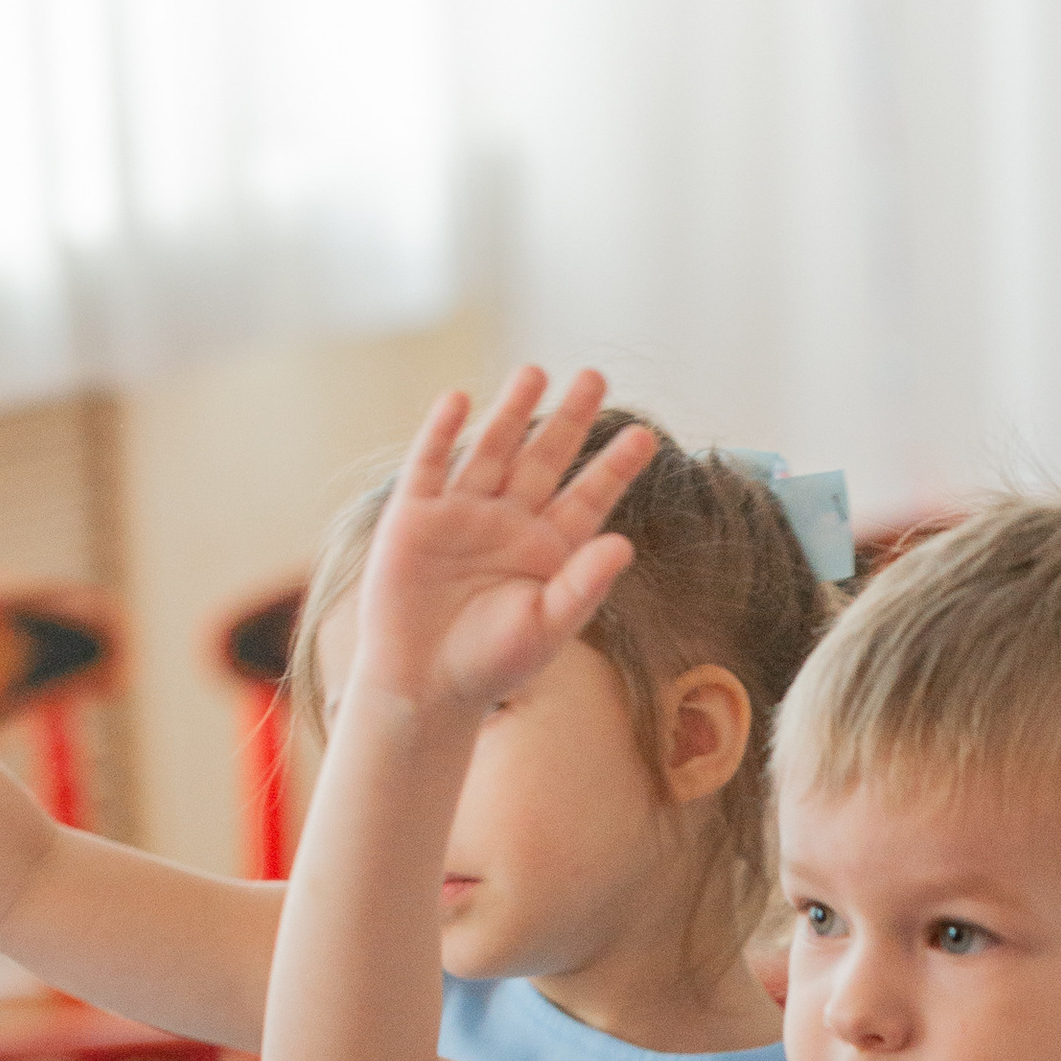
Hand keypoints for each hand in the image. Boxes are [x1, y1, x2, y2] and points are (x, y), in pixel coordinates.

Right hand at [352, 366, 657, 716]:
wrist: (422, 687)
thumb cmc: (490, 665)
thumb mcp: (546, 628)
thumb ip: (583, 585)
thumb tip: (625, 544)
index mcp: (547, 550)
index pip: (588, 498)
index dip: (614, 466)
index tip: (645, 436)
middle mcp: (509, 523)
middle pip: (544, 459)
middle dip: (569, 420)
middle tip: (596, 376)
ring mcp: (462, 514)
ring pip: (492, 450)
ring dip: (512, 411)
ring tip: (536, 373)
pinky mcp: (415, 515)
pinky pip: (430, 464)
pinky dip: (441, 432)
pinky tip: (458, 401)